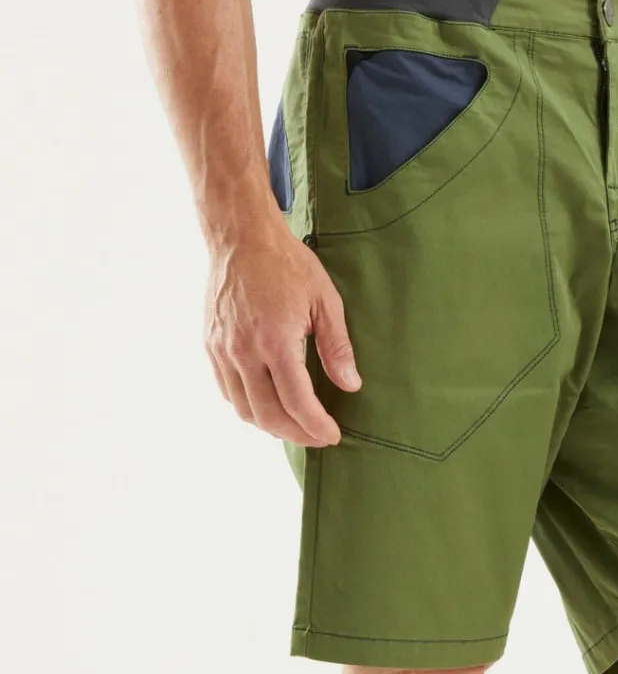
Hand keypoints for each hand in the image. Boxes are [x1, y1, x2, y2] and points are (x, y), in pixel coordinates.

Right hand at [205, 227, 359, 445]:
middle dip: (296, 434)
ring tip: (295, 425)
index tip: (332, 435)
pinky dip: (249, 406)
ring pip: (244, 409)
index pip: (297, 403)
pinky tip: (269, 404)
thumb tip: (350, 385)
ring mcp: (222, 350)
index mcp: (275, 341)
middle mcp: (244, 351)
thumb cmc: (286, 264)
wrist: (241, 237)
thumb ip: (337, 348)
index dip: (316, 427)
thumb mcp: (325, 301)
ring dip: (271, 425)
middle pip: (268, 415)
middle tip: (317, 437)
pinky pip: (228, 391)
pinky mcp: (211, 346)